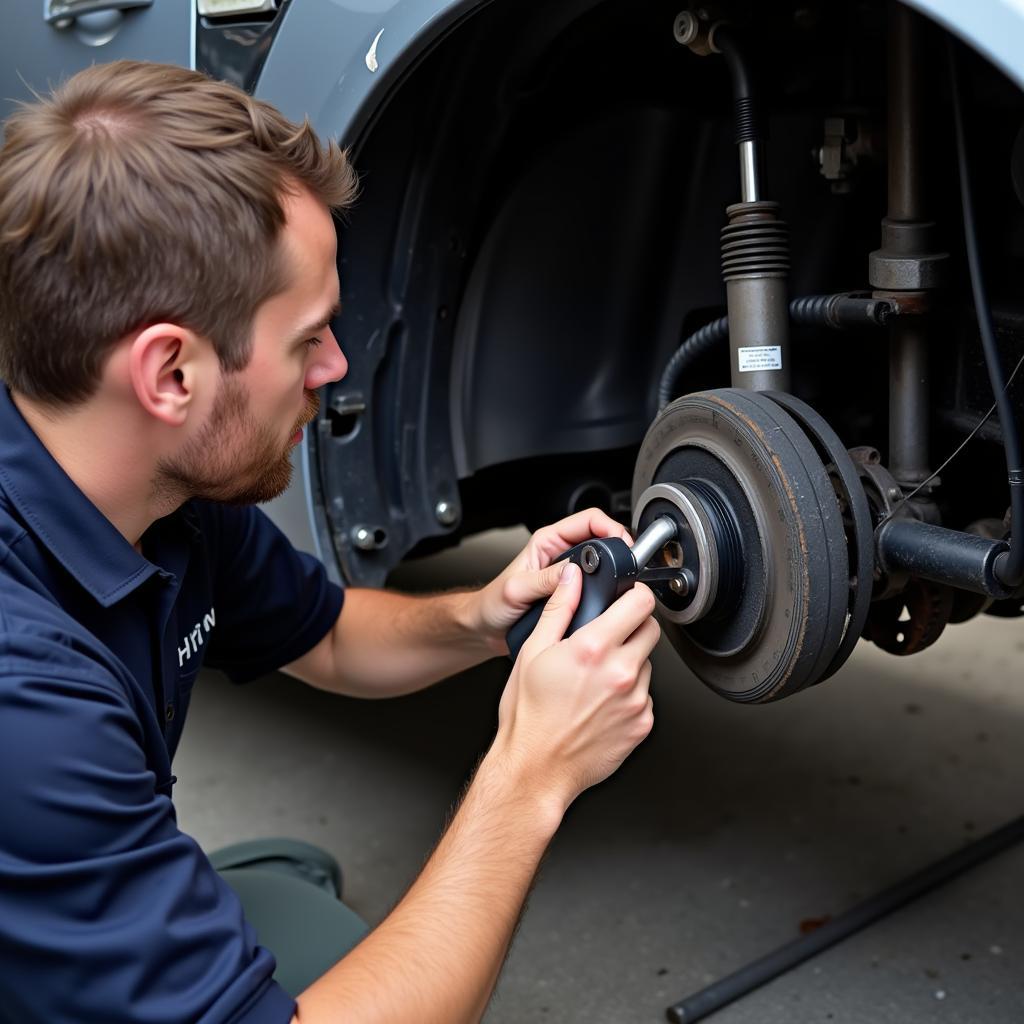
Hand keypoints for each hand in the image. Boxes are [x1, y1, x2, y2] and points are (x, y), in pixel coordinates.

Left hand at [472, 508, 633, 656]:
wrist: (486, 628)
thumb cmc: (493, 604)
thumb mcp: (516, 590)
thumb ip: (543, 580)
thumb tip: (571, 573)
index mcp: (548, 542)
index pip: (588, 520)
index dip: (610, 528)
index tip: (621, 544)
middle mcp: (560, 554)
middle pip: (601, 539)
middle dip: (617, 549)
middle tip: (627, 565)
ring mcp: (568, 574)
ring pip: (603, 563)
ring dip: (613, 570)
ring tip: (622, 581)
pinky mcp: (572, 591)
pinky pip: (598, 585)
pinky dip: (607, 590)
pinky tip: (609, 599)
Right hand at [491, 560, 659, 812]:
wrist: (536, 769)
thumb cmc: (529, 716)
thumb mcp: (533, 652)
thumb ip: (558, 608)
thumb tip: (572, 578)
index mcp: (593, 648)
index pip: (640, 603)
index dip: (635, 595)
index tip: (627, 598)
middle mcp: (621, 672)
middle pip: (651, 629)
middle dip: (634, 626)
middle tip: (609, 637)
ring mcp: (636, 700)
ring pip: (648, 664)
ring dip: (630, 663)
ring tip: (597, 679)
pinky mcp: (642, 724)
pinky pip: (645, 696)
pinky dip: (629, 695)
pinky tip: (602, 704)